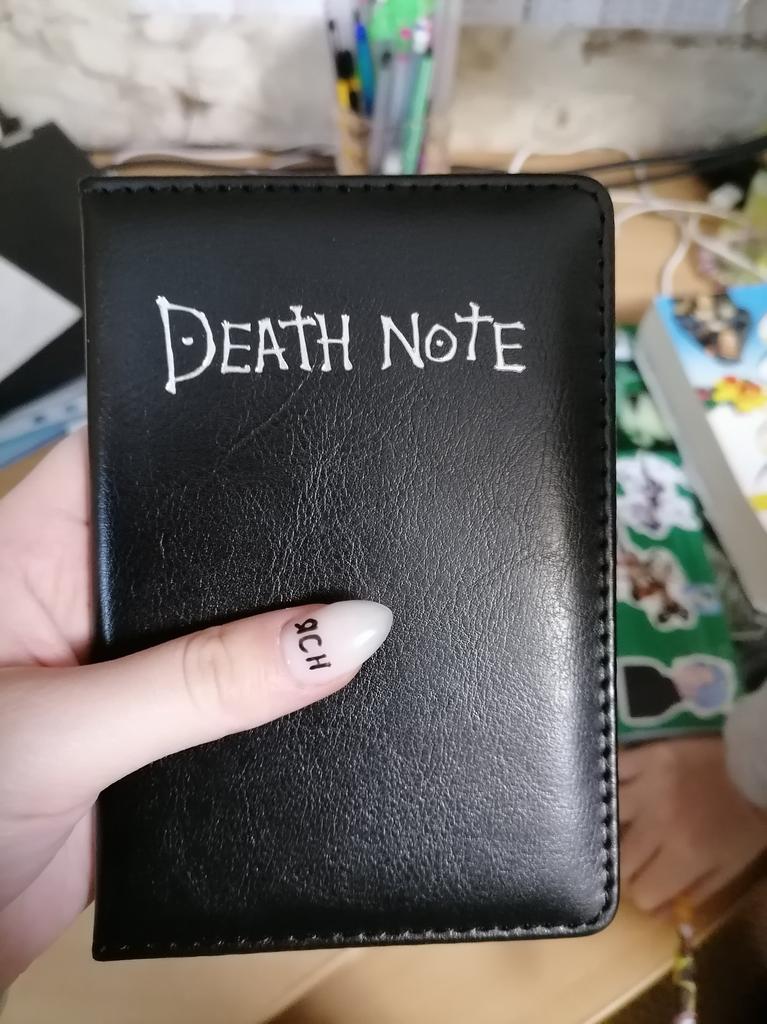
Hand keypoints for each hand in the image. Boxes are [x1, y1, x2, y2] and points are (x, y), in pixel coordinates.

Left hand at [0, 433, 391, 985]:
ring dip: (280, 635)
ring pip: (226, 630)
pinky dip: (278, 706)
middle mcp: (86, 603)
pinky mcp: (155, 740)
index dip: (210, 436)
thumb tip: (341, 633)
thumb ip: (204, 684)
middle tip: (365, 528)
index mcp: (36, 557)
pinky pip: (234, 704)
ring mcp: (124, 673)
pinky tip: (331, 698)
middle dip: (272, 544)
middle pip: (199, 544)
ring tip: (369, 611)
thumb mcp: (70, 730)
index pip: (131, 461)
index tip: (304, 423)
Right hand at [619, 737, 766, 913]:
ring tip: (622, 829)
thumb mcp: (731, 866)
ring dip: (613, 829)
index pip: (642, 893)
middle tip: (639, 862)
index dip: (647, 896)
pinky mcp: (643, 757)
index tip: (653, 887)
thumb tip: (658, 913)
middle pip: (619, 862)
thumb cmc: (745, 820)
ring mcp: (647, 787)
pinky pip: (610, 776)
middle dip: (629, 870)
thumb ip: (695, 893)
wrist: (752, 766)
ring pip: (605, 819)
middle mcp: (658, 823)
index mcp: (685, 854)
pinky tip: (613, 793)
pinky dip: (608, 787)